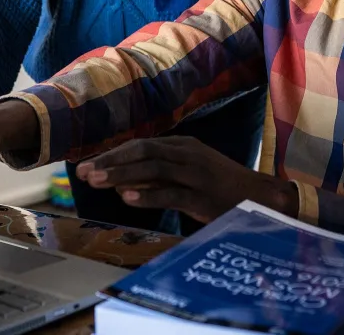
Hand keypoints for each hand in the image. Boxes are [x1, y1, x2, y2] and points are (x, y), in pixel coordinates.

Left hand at [74, 136, 297, 223]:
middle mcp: (188, 154)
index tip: (86, 165)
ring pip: (153, 169)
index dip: (112, 154)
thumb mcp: (189, 171)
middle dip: (111, 162)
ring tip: (96, 182)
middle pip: (143, 152)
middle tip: (83, 173)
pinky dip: (147, 194)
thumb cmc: (220, 186)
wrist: (260, 197)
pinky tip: (126, 198)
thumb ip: (159, 174)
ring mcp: (196, 174)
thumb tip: (123, 182)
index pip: (141, 145)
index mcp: (182, 145)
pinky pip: (171, 193)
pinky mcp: (203, 196)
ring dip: (121, 175)